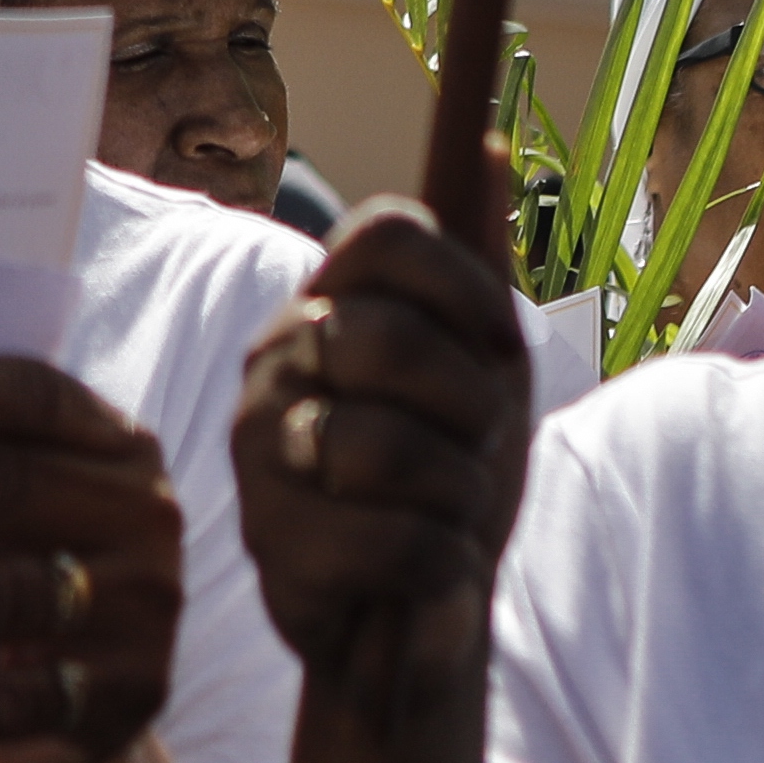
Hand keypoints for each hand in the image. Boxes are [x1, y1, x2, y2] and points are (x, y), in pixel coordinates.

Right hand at [234, 197, 537, 705]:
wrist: (417, 619)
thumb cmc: (446, 481)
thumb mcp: (483, 372)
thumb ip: (482, 268)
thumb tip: (492, 143)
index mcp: (325, 302)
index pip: (385, 232)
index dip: (465, 282)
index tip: (504, 343)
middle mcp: (273, 358)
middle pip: (388, 336)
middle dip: (470, 404)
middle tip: (477, 446)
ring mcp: (259, 450)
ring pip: (387, 447)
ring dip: (461, 494)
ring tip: (452, 515)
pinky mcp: (270, 543)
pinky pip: (392, 540)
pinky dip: (442, 563)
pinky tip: (430, 569)